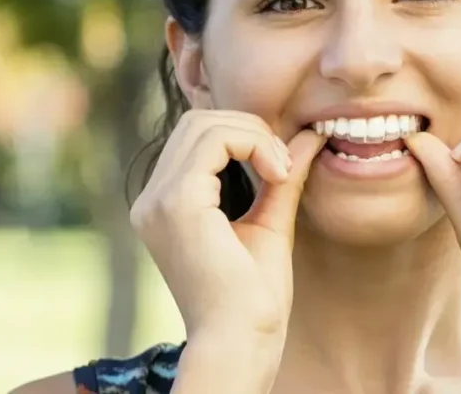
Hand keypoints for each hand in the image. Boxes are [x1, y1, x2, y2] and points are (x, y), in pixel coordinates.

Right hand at [129, 109, 325, 344]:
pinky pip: (214, 141)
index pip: (197, 135)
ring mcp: (158, 200)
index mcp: (164, 204)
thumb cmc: (254, 296)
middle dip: (249, 128)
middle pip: (197, 120)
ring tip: (282, 172)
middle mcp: (151, 199)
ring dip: (254, 135)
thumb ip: (282, 175)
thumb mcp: (270, 221)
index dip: (244, 135)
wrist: (242, 341)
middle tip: (283, 166)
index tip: (282, 169)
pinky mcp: (177, 203)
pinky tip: (278, 176)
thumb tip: (310, 134)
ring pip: (204, 123)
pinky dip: (253, 144)